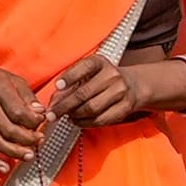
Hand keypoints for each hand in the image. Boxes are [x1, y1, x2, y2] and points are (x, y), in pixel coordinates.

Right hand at [0, 60, 46, 170]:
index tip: (42, 120)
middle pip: (8, 129)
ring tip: (29, 155)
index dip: (33, 120)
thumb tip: (41, 111)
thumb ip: (27, 95)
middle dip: (28, 139)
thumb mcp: (12, 79)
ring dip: (14, 152)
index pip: (18, 111)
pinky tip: (4, 168)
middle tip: (40, 139)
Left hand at [54, 54, 185, 129]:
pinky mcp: (124, 108)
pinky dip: (84, 122)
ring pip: (91, 109)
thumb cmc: (102, 79)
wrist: (134, 85)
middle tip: (51, 114)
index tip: (57, 86)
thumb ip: (70, 84)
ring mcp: (120, 92)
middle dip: (64, 106)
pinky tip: (77, 120)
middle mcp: (112, 75)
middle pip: (83, 94)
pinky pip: (100, 119)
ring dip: (74, 115)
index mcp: (100, 62)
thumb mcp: (88, 74)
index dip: (69, 77)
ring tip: (65, 116)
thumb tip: (54, 101)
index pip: (84, 67)